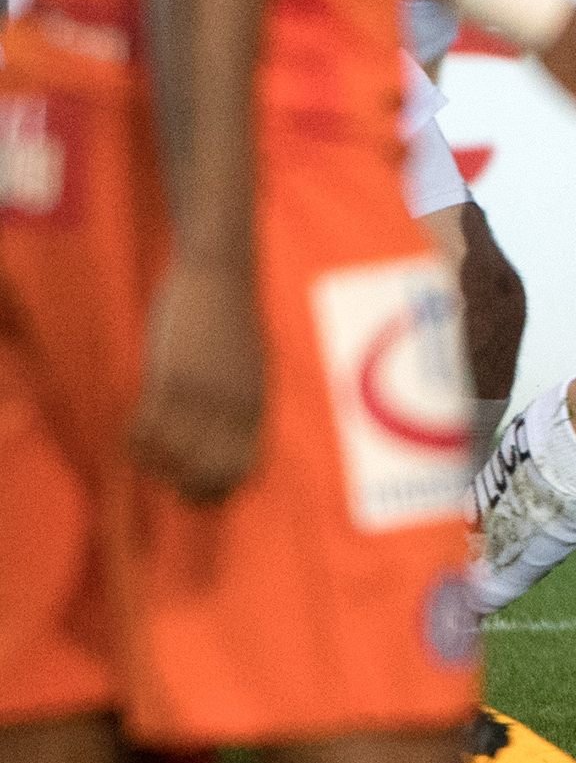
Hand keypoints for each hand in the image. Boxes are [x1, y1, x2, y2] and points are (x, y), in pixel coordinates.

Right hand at [129, 259, 265, 503]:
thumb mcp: (249, 365)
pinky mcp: (172, 375)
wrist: (221, 271)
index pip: (241, 471)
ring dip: (153, 463)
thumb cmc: (230, 320)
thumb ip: (241, 403)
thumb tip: (232, 435)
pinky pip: (148, 429)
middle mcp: (233, 406)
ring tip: (145, 449)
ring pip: (173, 457)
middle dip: (181, 485)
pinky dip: (136, 441)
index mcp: (256, 405)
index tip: (189, 488)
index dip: (214, 491)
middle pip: (206, 473)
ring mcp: (202, 393)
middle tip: (163, 472)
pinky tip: (133, 430)